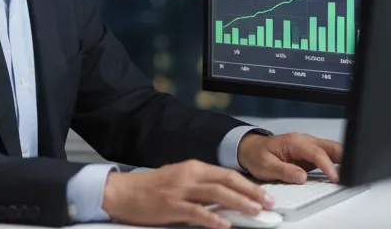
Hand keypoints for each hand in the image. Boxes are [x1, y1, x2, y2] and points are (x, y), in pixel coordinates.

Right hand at [101, 160, 272, 228]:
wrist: (122, 192)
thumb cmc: (151, 188)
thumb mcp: (180, 179)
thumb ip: (201, 185)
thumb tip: (225, 194)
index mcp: (194, 168)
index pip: (228, 174)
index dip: (248, 184)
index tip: (263, 193)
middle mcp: (190, 176)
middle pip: (227, 181)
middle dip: (251, 192)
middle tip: (267, 202)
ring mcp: (181, 190)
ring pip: (217, 194)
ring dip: (239, 202)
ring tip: (254, 211)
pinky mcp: (171, 206)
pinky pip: (196, 212)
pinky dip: (212, 218)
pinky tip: (224, 224)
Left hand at [237, 131, 341, 183]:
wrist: (251, 149)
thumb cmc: (257, 155)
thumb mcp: (266, 166)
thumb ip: (285, 171)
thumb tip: (302, 177)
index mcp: (295, 142)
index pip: (317, 152)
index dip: (328, 165)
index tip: (335, 177)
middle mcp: (305, 141)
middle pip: (330, 146)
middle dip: (343, 158)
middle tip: (350, 173)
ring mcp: (309, 146)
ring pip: (331, 149)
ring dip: (341, 160)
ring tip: (347, 174)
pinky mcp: (310, 153)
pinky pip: (326, 155)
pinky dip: (335, 162)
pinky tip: (339, 172)